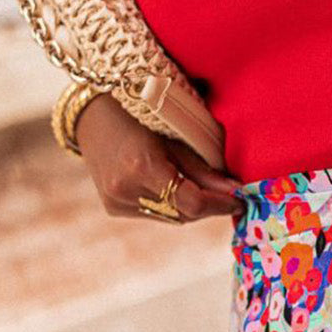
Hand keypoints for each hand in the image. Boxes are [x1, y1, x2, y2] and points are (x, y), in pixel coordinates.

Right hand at [74, 93, 242, 221]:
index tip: (240, 201)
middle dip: (209, 206)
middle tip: (228, 194)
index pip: (192, 202)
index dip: (220, 205)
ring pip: (171, 217)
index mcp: (141, 165)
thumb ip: (204, 168)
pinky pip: (155, 214)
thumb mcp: (175, 134)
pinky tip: (175, 187)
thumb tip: (236, 191)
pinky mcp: (113, 207)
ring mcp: (116, 201)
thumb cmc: (139, 113)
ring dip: (192, 207)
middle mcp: (125, 189)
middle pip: (184, 213)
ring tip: (203, 188)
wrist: (91, 114)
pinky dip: (171, 205)